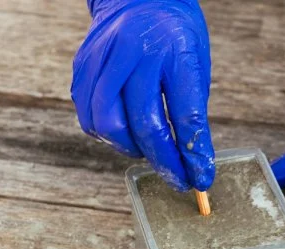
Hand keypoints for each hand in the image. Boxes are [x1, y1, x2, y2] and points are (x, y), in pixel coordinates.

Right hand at [72, 0, 214, 190]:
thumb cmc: (175, 33)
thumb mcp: (196, 63)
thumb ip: (191, 108)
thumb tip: (190, 158)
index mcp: (175, 52)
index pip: (186, 115)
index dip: (194, 155)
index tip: (201, 178)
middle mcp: (135, 54)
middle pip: (144, 124)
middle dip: (163, 162)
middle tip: (177, 179)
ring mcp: (104, 59)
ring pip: (108, 123)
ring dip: (131, 149)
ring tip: (148, 152)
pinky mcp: (83, 66)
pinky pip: (88, 113)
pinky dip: (106, 133)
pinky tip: (124, 133)